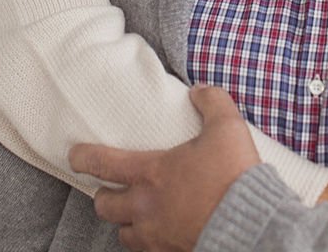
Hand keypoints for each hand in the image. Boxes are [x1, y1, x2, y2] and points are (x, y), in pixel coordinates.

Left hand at [69, 86, 259, 251]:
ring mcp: (157, 236)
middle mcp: (146, 207)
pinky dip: (149, 242)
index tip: (75, 156)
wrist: (252, 225)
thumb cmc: (233, 175)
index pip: (103, 164)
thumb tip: (199, 91)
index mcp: (151, 173)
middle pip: (104, 206)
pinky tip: (161, 232)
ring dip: (125, 223)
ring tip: (135, 213)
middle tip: (109, 188)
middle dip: (103, 196)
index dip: (83, 158)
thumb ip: (211, 101)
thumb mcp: (226, 126)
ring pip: (123, 234)